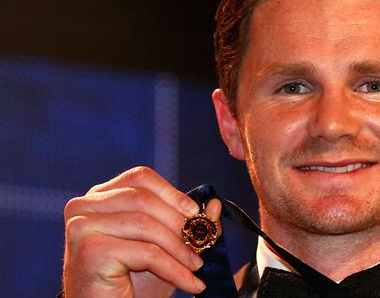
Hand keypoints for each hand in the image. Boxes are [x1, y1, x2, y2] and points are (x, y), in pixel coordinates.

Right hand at [62, 166, 221, 296]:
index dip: (171, 193)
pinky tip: (190, 284)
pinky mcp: (90, 250)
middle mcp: (83, 206)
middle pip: (144, 200)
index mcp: (99, 197)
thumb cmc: (131, 281)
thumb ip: (187, 225)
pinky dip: (175, 269)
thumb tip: (215, 204)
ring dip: (180, 249)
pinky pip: (146, 253)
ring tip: (197, 267)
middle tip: (201, 245)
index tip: (195, 213)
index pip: (140, 178)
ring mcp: (83, 226)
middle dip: (179, 223)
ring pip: (146, 225)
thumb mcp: (164, 248)